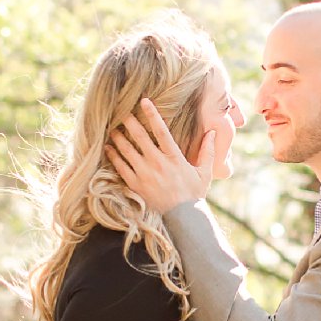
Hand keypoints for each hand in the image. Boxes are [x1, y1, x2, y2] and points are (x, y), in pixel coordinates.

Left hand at [109, 98, 212, 212]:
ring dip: (119, 138)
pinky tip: (109, 148)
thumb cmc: (194, 194)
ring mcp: (145, 174)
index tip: (144, 101)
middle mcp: (158, 163)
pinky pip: (121, 167)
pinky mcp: (136, 185)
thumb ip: (208, 151)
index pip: (161, 131)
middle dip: (130, 123)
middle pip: (140, 137)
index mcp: (174, 157)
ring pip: (127, 151)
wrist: (183, 218)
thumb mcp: (205, 172)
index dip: (152, 114)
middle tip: (122, 112)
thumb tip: (212, 132)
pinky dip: (114, 156)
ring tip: (112, 129)